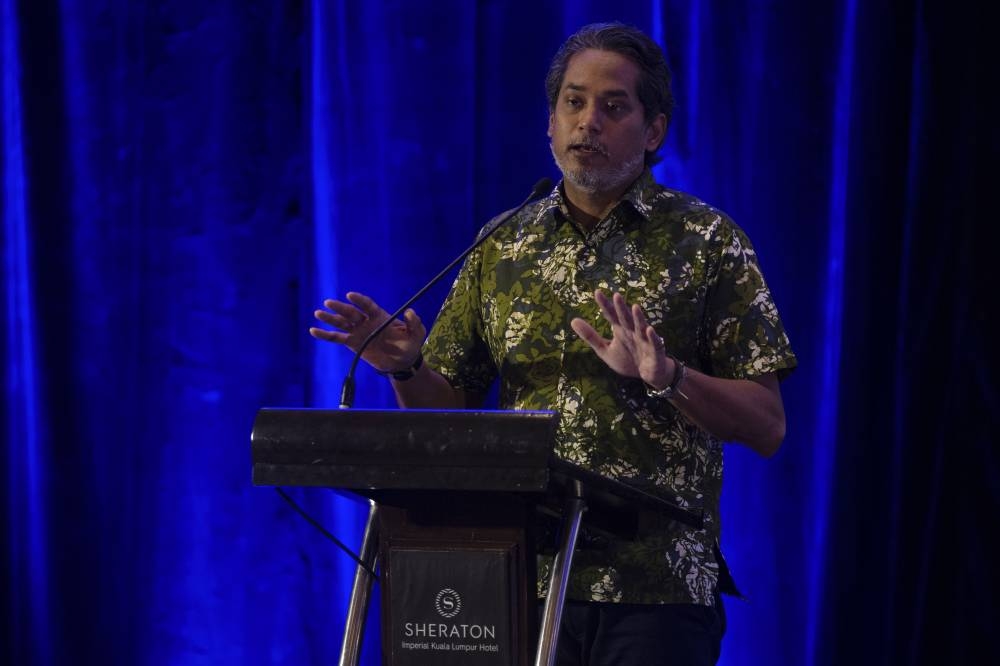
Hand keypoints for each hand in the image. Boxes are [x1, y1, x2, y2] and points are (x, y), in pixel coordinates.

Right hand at [309, 291, 425, 372]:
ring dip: (330, 318)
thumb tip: (410, 311)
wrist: (402, 363)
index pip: (367, 305)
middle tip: (328, 303)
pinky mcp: (352, 343)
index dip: (359, 300)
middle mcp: (367, 321)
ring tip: (318, 313)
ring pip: (341, 323)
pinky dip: (325, 335)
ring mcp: (358, 332)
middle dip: (340, 308)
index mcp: (380, 315)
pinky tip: (313, 330)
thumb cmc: (410, 345)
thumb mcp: (417, 334)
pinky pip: (336, 338)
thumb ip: (415, 322)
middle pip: (351, 313)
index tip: (350, 296)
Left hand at [570, 289, 673, 387]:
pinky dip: (652, 337)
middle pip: (625, 318)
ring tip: (634, 307)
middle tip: (616, 295)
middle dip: (621, 308)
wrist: (647, 376)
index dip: (605, 305)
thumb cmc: (627, 359)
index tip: (597, 292)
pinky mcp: (655, 351)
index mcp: (620, 330)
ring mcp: (644, 340)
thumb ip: (591, 336)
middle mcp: (632, 331)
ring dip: (638, 318)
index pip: (611, 315)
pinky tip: (649, 330)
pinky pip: (655, 343)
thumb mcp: (605, 350)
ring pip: (641, 327)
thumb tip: (573, 320)